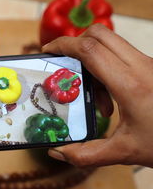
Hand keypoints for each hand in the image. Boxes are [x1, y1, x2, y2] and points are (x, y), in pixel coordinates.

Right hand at [42, 23, 152, 167]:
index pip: (90, 49)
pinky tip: (111, 99)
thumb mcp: (126, 152)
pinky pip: (123, 57)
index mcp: (131, 85)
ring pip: (112, 45)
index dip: (63, 45)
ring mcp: (150, 65)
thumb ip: (87, 154)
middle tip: (62, 63)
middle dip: (74, 44)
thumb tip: (57, 152)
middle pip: (100, 35)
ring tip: (94, 96)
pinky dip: (107, 68)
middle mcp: (142, 67)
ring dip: (93, 61)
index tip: (47, 52)